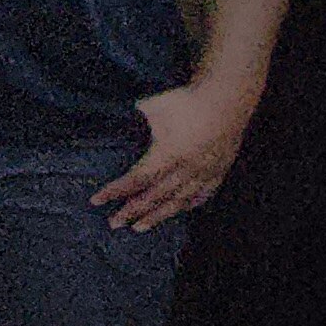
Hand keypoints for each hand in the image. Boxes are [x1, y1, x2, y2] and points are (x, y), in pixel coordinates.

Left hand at [94, 78, 256, 231]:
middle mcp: (186, 168)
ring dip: (156, 216)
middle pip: (154, 197)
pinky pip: (203, 194)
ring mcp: (204, 172)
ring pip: (178, 201)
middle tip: (113, 224)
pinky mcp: (219, 170)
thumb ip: (133, 118)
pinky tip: (178, 210)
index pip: (136, 180)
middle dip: (131, 211)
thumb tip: (112, 119)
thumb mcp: (153, 107)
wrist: (229, 97)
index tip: (96, 201)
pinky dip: (188, 204)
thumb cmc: (187, 101)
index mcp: (168, 154)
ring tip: (138, 227)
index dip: (115, 191)